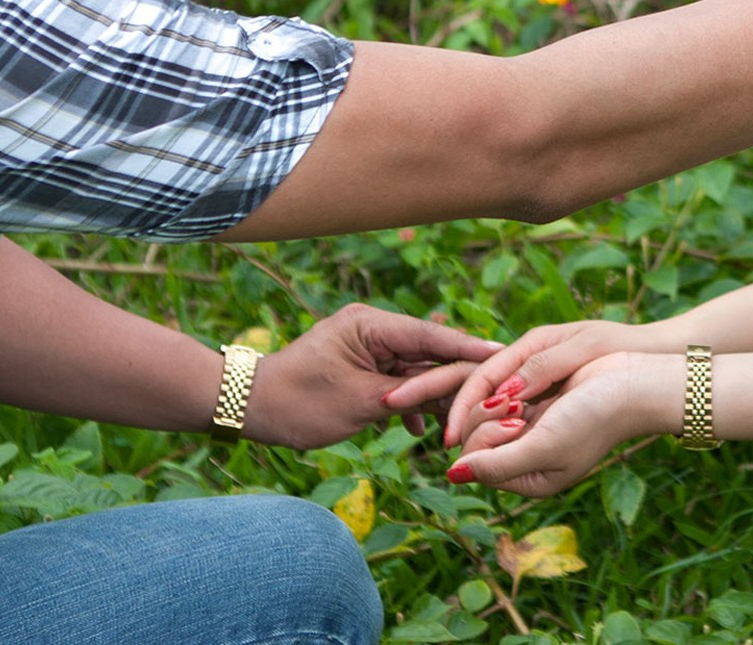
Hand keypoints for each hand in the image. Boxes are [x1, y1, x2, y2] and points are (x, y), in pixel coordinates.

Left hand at [242, 303, 500, 449]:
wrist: (249, 408)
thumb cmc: (299, 403)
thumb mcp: (361, 403)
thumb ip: (410, 397)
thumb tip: (451, 396)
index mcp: (371, 325)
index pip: (431, 336)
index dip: (469, 348)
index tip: (503, 354)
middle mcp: (372, 328)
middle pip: (427, 351)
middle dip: (453, 376)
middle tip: (492, 392)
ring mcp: (367, 345)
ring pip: (415, 367)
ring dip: (430, 394)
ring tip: (457, 419)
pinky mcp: (361, 364)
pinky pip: (397, 378)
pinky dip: (408, 400)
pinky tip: (417, 428)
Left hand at [450, 352, 674, 498]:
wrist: (631, 386)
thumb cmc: (593, 419)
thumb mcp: (544, 446)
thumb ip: (497, 464)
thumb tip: (452, 474)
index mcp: (529, 481)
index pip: (477, 463)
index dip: (485, 437)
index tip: (518, 420)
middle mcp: (524, 461)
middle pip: (474, 441)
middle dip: (487, 417)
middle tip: (519, 404)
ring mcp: (529, 433)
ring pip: (483, 418)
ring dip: (495, 401)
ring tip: (522, 396)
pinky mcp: (535, 408)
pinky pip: (500, 401)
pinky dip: (506, 391)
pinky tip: (525, 389)